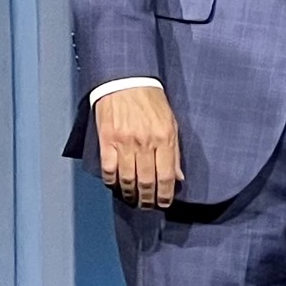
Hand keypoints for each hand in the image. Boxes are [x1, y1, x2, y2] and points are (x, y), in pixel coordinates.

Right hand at [95, 85, 182, 208]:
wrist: (126, 80)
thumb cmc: (151, 101)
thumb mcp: (171, 123)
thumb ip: (175, 151)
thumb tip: (178, 177)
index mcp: (164, 138)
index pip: (166, 176)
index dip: (165, 195)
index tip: (164, 203)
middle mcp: (145, 143)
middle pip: (146, 181)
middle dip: (148, 199)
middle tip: (148, 205)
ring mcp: (124, 143)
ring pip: (127, 179)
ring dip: (130, 194)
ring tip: (133, 199)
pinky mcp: (107, 140)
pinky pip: (109, 169)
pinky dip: (112, 181)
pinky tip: (116, 185)